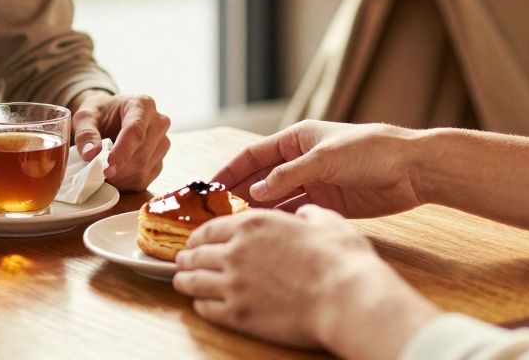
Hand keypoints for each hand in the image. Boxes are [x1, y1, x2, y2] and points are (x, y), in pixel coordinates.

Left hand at [70, 91, 170, 189]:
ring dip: (121, 178)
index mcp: (142, 104)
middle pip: (142, 154)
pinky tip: (114, 177)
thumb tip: (90, 154)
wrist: (110, 116)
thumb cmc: (99, 114)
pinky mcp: (160, 159)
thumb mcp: (86, 117)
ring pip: (145, 169)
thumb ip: (86, 133)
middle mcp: (159, 122)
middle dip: (118, 170)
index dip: (121, 153)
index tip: (106, 169)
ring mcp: (163, 142)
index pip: (136, 132)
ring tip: (103, 174)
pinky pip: (146, 178)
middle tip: (97, 174)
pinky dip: (127, 183)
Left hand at [174, 205, 439, 358]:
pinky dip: (200, 305)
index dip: (199, 235)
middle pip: (195, 253)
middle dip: (187, 257)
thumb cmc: (342, 259)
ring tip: (181, 282)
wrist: (347, 298)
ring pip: (192, 281)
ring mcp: (234, 283)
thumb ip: (309, 214)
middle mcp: (236, 250)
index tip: (196, 241)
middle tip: (183, 261)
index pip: (211, 227)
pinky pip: (205, 308)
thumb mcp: (326, 221)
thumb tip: (305, 212)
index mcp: (254, 223)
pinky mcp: (238, 314)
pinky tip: (201, 305)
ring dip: (184, 280)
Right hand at [213, 120, 424, 217]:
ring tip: (235, 228)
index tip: (208, 188)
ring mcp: (315, 182)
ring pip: (277, 198)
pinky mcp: (329, 203)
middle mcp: (302, 160)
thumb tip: (255, 194)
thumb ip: (288, 176)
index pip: (253, 155)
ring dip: (258, 211)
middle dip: (239, 194)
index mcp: (297, 139)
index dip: (230, 170)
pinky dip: (281, 220)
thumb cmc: (371, 150)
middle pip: (261, 178)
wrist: (413, 169)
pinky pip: (297, 212)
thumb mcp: (324, 158)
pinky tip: (266, 232)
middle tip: (216, 214)